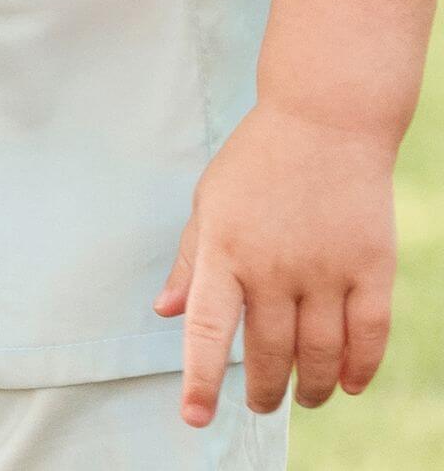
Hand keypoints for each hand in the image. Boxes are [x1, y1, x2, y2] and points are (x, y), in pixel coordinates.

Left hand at [153, 101, 397, 426]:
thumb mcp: (210, 201)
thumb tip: (165, 313)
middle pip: (270, 355)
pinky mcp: (371, 266)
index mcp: (225, 248)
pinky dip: (358, 370)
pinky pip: (368, 337)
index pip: (208, 330)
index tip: (196, 418)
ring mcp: (325, 267)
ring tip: (301, 397)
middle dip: (263, 392)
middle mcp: (273, 265)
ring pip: (318, 356)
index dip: (201, 380)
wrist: (324, 117)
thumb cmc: (257, 161)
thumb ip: (191, 261)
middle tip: (260, 403)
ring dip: (308, 389)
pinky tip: (346, 384)